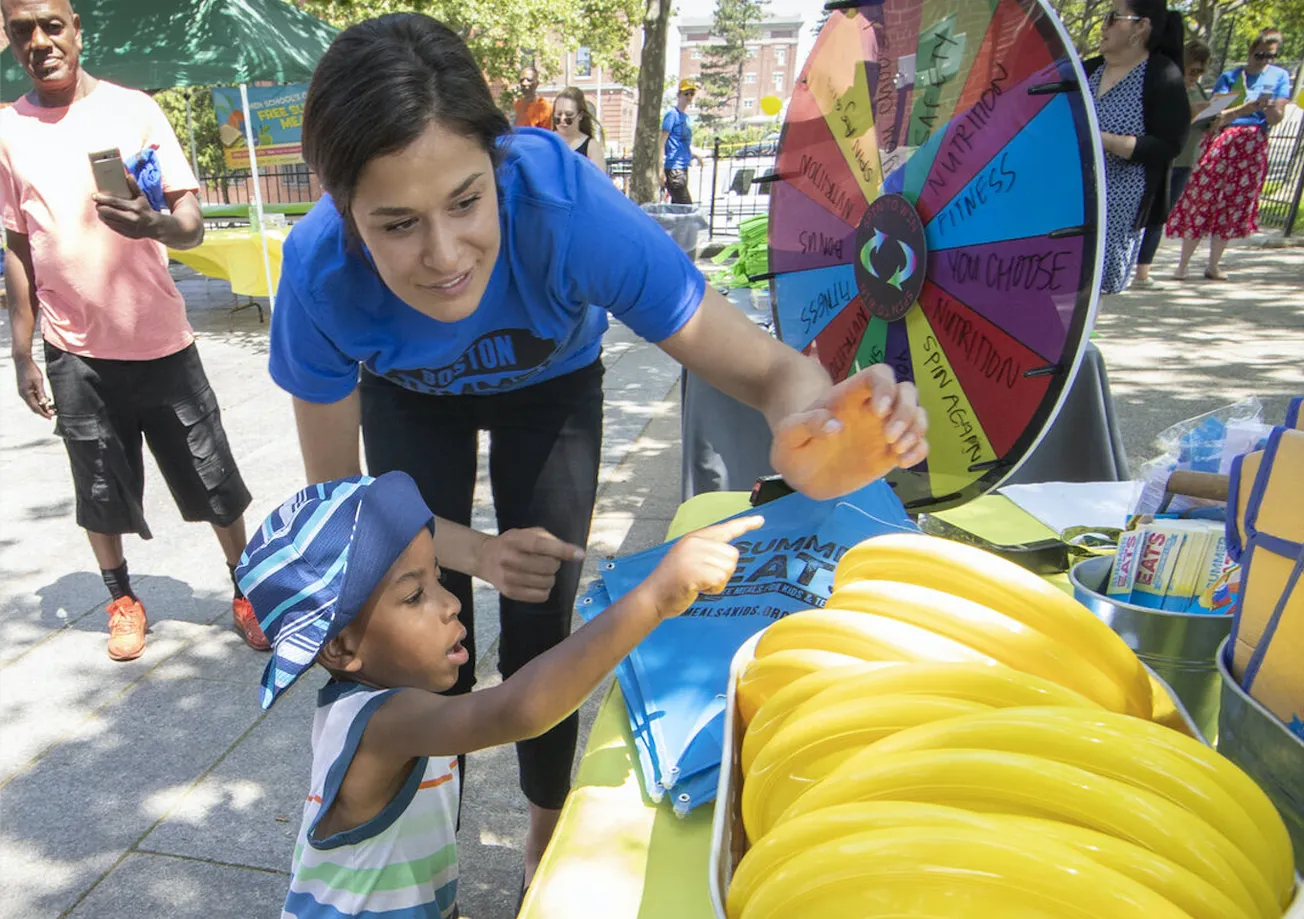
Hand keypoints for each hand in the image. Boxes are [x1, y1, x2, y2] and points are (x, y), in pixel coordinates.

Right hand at [14, 356, 53, 418]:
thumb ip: (41, 393)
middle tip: (54, 414)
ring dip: (42, 406)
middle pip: (34, 407)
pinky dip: (39, 401)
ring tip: (52, 408)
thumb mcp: (38, 381)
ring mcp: (23, 392)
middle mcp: (23, 394)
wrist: (22, 361)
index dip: (43, 413)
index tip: (51, 417)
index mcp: (26, 394)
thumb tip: (45, 403)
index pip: (35, 407)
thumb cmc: (31, 370)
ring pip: (33, 403)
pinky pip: (32, 398)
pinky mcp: (25, 389)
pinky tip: (47, 400)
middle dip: (43, 411)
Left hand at [93, 174, 159, 240]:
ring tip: (102, 209)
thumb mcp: (142, 197)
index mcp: (134, 208)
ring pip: (107, 220)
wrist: (155, 227)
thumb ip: (134, 187)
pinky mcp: (125, 233)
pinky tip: (107, 216)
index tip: (94, 196)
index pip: (114, 202)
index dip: (103, 199)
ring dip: (102, 214)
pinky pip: (111, 226)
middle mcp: (131, 218)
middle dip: (100, 207)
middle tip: (97, 203)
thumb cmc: (146, 210)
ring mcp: (127, 227)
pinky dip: (107, 220)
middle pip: (108, 212)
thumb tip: (128, 175)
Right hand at [476, 527, 585, 602]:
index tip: (580, 554)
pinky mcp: (510, 592)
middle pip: (548, 566)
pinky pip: (541, 596)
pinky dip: (545, 590)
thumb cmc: (513, 544)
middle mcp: (509, 558)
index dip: (562, 550)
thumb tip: (574, 553)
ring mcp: (508, 577)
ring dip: (550, 577)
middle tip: (547, 560)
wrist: (484, 558)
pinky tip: (538, 583)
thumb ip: (548, 539)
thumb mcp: (526, 533)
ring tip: (540, 571)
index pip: (541, 546)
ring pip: (547, 582)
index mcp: (515, 540)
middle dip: (555, 563)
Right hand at [644, 515, 763, 617]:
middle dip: (723, 571)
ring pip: (728, 568)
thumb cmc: (672, 583)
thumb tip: (730, 556)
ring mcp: (694, 556)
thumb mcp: (688, 558)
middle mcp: (695, 543)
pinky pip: (720, 579)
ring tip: (699, 583)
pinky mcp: (694, 571)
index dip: (744, 524)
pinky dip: (713, 588)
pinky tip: (698, 588)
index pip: (724, 529)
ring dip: (718, 581)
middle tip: (704, 578)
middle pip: (732, 555)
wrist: (652, 597)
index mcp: (694, 538)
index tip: (760, 521)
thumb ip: (707, 552)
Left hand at [770, 364, 928, 500]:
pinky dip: (919, 450)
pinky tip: (902, 464)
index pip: (878, 374)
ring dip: (915, 429)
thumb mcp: (788, 435)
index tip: (879, 411)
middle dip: (906, 409)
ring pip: (917, 414)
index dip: (885, 386)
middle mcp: (872, 409)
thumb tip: (835, 425)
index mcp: (848, 397)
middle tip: (889, 437)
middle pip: (906, 391)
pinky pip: (919, 443)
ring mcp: (884, 430)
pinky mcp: (891, 452)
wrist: (800, 475)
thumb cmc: (792, 448)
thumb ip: (806, 424)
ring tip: (896, 451)